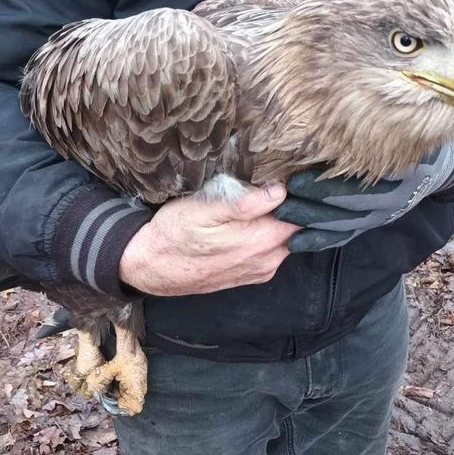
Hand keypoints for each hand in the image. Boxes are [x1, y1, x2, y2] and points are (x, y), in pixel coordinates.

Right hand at [119, 184, 298, 295]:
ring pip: (285, 242)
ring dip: (279, 223)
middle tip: (278, 185)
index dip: (302, 197)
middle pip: (297, 231)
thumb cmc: (173, 234)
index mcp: (260, 242)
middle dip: (293, 209)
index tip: (296, 179)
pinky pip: (272, 253)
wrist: (151, 267)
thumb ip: (245, 204)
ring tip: (263, 202)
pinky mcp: (250, 275)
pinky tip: (252, 224)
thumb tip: (280, 192)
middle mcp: (266, 261)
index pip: (302, 218)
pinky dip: (270, 237)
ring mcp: (259, 271)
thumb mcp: (203, 210)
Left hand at [274, 143, 453, 252]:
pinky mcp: (373, 224)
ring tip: (279, 218)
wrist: (436, 166)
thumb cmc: (407, 137)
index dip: (321, 186)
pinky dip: (320, 241)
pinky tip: (295, 243)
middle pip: (342, 208)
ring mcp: (381, 216)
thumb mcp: (395, 130)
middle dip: (307, 206)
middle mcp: (388, 201)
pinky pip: (345, 237)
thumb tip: (329, 111)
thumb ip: (365, 130)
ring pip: (340, 225)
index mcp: (394, 175)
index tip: (293, 181)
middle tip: (277, 201)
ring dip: (308, 223)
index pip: (352, 185)